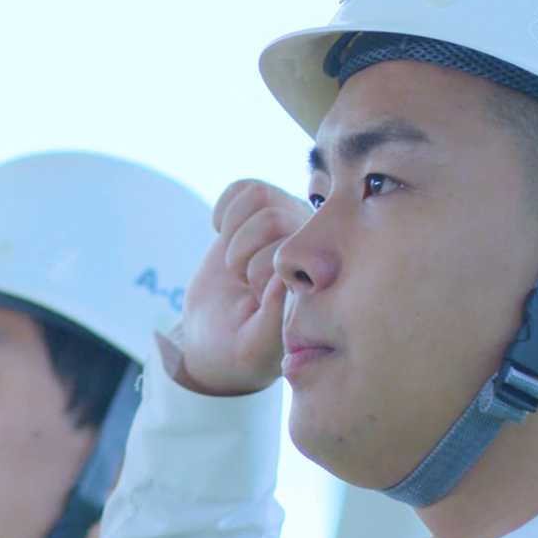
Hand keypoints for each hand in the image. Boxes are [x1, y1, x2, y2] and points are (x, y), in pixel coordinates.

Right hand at [162, 180, 306, 395]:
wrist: (216, 340)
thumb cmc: (240, 350)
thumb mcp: (255, 346)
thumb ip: (275, 316)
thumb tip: (284, 275)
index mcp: (321, 279)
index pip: (289, 248)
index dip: (257, 272)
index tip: (252, 301)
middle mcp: (312, 246)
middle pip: (272, 218)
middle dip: (241, 254)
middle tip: (242, 283)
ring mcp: (289, 224)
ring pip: (259, 196)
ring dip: (233, 234)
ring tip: (236, 264)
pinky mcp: (262, 212)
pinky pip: (243, 187)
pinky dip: (224, 213)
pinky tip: (225, 238)